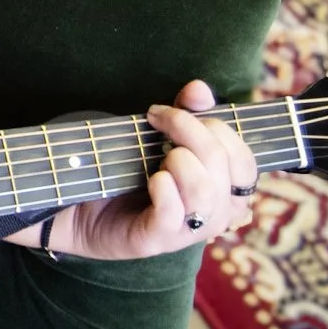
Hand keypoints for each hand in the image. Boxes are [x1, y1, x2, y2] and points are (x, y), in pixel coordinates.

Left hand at [54, 81, 260, 259]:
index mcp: (226, 190)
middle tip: (156, 120)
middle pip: (223, 166)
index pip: (244, 160)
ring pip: (205, 191)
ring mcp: (189, 230)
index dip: (217, 128)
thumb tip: (199, 88)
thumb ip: (187, 114)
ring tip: (157, 156)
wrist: (83, 207)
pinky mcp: (158, 240)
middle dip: (190, 131)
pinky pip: (175, 215)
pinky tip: (152, 178)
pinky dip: (164, 189)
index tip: (171, 112)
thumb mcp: (161, 139)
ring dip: (179, 160)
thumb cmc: (131, 171)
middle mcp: (216, 214)